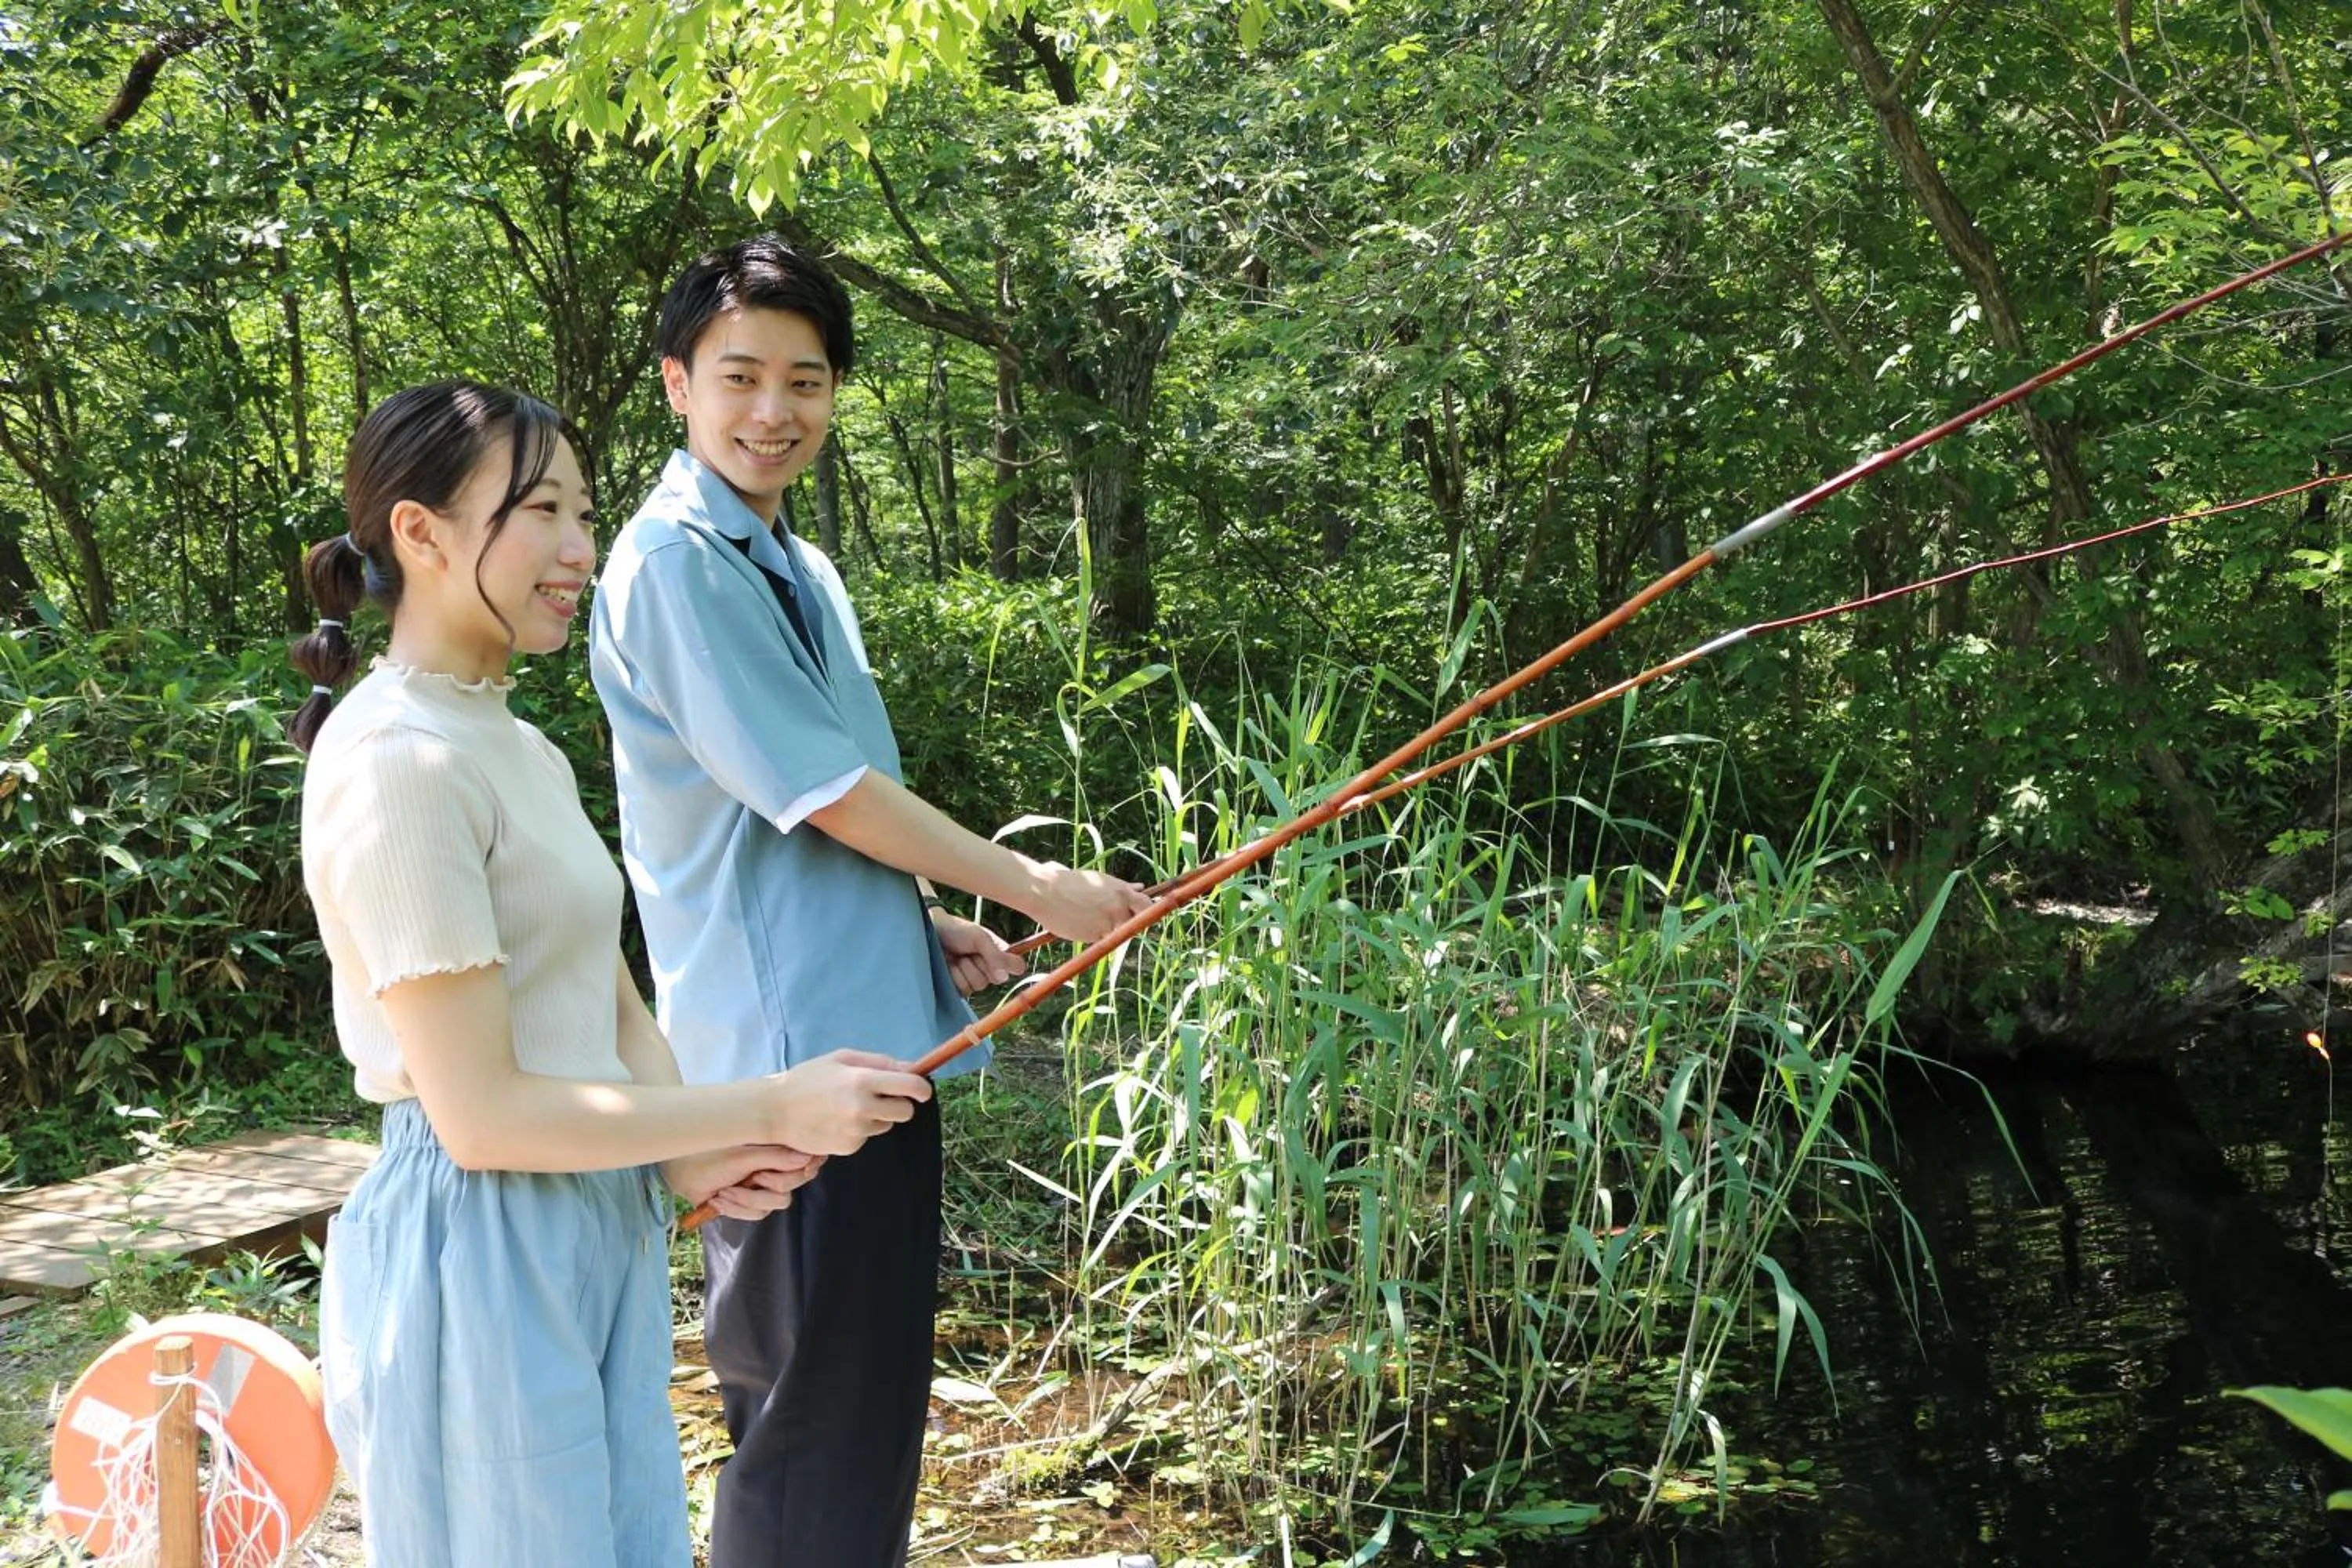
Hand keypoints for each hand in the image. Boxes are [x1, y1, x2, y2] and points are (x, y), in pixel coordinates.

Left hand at [662, 1144, 824, 1221]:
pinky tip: (718, 1200)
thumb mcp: (742, 1155)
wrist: (677, 1171)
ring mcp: (762, 1184)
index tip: (785, 1169)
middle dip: (772, 1185)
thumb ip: (775, 1156)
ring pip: (777, 1202)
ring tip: (725, 1191)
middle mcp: (774, 1164)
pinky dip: (737, 1209)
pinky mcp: (749, 1202)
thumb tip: (806, 1157)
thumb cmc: (706, 1153)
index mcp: (776, 1145)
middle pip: (795, 1183)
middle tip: (755, 1177)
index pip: (806, 1158)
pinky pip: (758, 1213)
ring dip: (749, 1200)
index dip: (803, 1167)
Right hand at [762, 1050, 932, 1156]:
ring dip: (876, 1117)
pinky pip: (866, 1137)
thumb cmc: (809, 1078)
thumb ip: (878, 1062)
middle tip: (882, 1097)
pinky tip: (837, 1121)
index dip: (922, 1089)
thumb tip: (911, 1068)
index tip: (922, 1090)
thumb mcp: (842, 1059)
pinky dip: (859, 1130)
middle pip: (906, 1112)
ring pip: (886, 1125)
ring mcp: (856, 1131)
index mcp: (862, 1081)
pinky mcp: (848, 1147)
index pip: (910, 1087)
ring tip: (847, 1107)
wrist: (775, 1111)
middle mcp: (862, 1108)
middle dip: (900, 1104)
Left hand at [932, 910, 1024, 994]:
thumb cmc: (956, 930)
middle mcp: (989, 968)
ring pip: (978, 986)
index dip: (1005, 966)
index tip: (991, 957)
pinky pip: (964, 991)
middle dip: (978, 964)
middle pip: (995, 980)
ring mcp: (974, 979)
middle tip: (967, 952)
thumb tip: (1005, 977)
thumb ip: (995, 954)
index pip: (1016, 967)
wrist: (929, 933)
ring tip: (956, 957)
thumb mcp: (979, 937)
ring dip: (964, 970)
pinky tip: (948, 967)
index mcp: (998, 953)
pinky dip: (955, 977)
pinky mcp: (959, 988)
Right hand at [1021, 861, 1154, 942]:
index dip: (1147, 911)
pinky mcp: (1095, 936)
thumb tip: (1140, 888)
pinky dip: (1094, 936)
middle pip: (1136, 923)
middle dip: (1127, 923)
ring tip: (1089, 919)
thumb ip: (1121, 887)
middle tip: (1111, 921)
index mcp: (1121, 890)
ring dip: (1108, 931)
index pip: (1147, 905)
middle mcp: (1119, 907)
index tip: (1144, 915)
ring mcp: (1108, 922)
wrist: (1044, 891)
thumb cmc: (1068, 882)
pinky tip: (1080, 924)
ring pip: (1118, 933)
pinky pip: (1102, 940)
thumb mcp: (1098, 879)